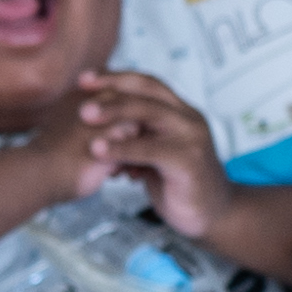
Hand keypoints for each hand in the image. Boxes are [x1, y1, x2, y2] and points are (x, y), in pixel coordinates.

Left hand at [74, 71, 228, 232]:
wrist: (210, 214)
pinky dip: (123, 148)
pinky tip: (100, 150)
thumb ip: (135, 133)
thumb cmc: (177, 183)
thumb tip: (99, 119)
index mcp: (179, 112)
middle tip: (81, 96)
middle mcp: (188, 118)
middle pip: (147, 92)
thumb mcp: (153, 152)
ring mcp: (192, 137)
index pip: (147, 83)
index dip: (115, 77)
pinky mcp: (189, 161)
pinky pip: (152, 149)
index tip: (83, 79)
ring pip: (151, 113)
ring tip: (84, 115)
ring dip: (114, 112)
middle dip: (111, 90)